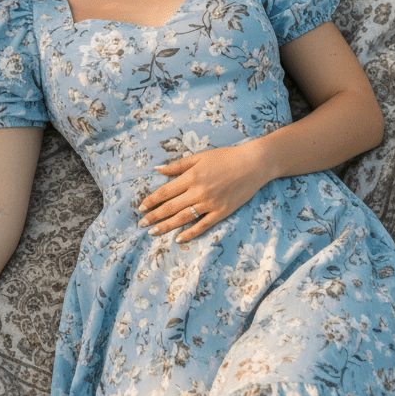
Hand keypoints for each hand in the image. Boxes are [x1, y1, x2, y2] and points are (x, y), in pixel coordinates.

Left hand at [138, 141, 272, 242]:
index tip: (141, 208)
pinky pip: (203, 225)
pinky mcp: (222, 212)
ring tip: (153, 232)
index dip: (151, 201)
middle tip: (141, 224)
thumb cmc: (225, 157)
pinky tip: (179, 239)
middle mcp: (198, 192)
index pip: (165, 192)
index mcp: (191, 177)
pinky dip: (190, 233)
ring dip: (166, 226)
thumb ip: (177, 165)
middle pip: (170, 207)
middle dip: (154, 216)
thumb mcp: (199, 156)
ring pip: (183, 218)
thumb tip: (157, 169)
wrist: (253, 164)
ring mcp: (210, 204)